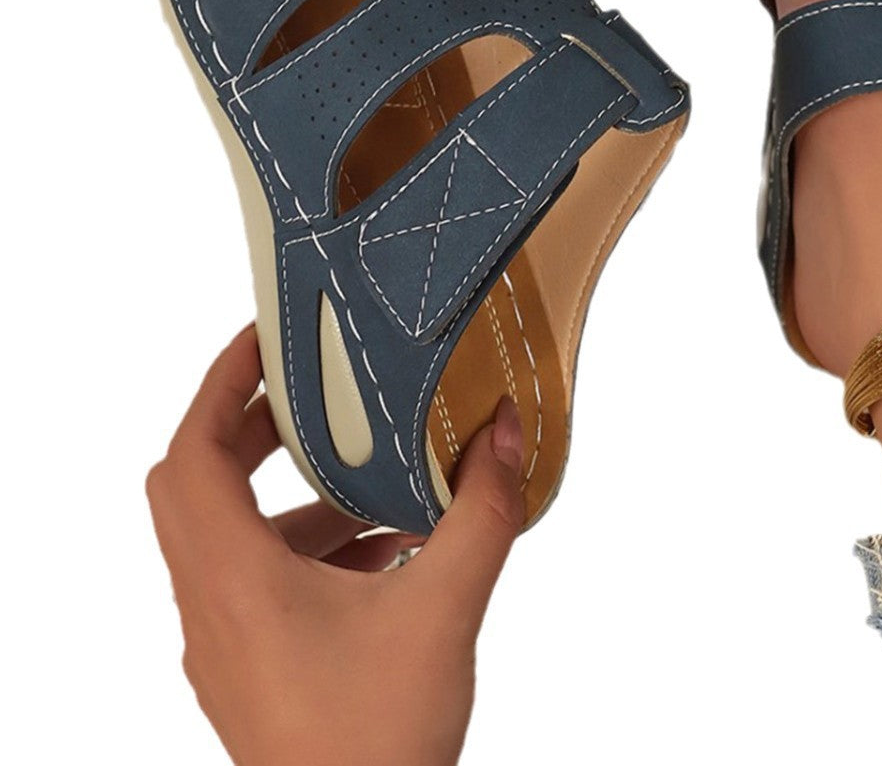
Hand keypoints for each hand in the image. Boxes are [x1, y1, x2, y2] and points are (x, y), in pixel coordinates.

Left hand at [146, 326, 524, 765]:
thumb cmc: (376, 746)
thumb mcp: (445, 610)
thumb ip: (481, 512)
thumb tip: (505, 434)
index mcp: (236, 582)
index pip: (191, 456)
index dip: (219, 384)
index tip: (262, 341)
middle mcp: (212, 608)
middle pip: (199, 487)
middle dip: (250, 430)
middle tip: (308, 395)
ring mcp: (224, 644)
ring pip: (230, 538)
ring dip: (289, 496)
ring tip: (367, 480)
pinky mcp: (248, 669)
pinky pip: (257, 582)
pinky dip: (305, 548)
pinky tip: (384, 553)